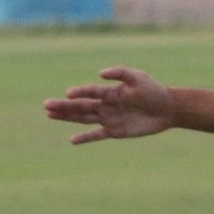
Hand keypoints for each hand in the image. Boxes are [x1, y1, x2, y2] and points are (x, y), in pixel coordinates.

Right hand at [43, 66, 175, 144]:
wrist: (167, 109)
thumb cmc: (154, 90)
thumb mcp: (139, 77)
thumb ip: (120, 73)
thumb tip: (100, 74)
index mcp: (110, 91)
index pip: (89, 91)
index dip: (79, 92)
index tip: (68, 94)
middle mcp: (106, 104)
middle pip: (80, 106)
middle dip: (63, 106)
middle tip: (45, 105)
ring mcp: (109, 118)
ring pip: (83, 118)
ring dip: (67, 117)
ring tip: (49, 114)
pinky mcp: (115, 131)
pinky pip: (97, 135)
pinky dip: (85, 138)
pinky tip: (72, 140)